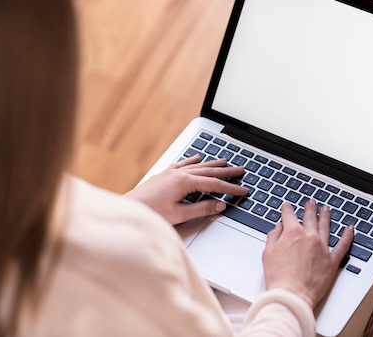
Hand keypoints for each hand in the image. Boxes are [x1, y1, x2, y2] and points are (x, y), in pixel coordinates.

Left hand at [124, 155, 247, 224]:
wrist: (128, 209)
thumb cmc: (150, 213)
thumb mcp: (179, 215)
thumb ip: (201, 209)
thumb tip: (219, 205)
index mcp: (184, 182)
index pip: (214, 184)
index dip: (230, 188)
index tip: (243, 190)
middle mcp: (178, 174)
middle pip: (208, 171)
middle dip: (226, 171)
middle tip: (242, 170)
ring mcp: (170, 173)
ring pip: (197, 165)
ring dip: (212, 164)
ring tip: (225, 161)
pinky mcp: (163, 175)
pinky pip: (182, 164)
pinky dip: (192, 161)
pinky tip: (197, 158)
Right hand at [262, 200, 353, 308]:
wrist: (292, 296)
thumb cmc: (279, 278)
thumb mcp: (268, 253)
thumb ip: (273, 236)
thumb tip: (278, 228)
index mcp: (292, 233)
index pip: (289, 215)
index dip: (286, 209)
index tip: (287, 207)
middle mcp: (309, 237)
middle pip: (310, 217)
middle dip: (309, 208)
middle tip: (311, 202)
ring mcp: (322, 248)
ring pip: (326, 226)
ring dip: (326, 216)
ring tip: (326, 209)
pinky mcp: (332, 261)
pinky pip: (343, 245)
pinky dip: (347, 236)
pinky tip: (349, 229)